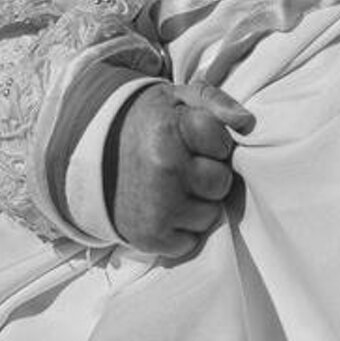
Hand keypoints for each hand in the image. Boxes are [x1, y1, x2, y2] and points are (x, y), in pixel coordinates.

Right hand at [105, 79, 254, 255]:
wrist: (92, 156)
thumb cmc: (147, 125)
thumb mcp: (176, 98)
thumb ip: (215, 101)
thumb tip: (246, 122)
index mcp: (168, 131)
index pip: (222, 142)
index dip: (215, 141)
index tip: (196, 140)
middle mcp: (163, 169)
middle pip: (221, 182)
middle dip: (211, 174)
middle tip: (186, 165)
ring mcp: (156, 206)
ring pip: (210, 214)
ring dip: (198, 204)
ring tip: (173, 186)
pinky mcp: (149, 236)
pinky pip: (191, 242)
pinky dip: (182, 229)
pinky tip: (164, 207)